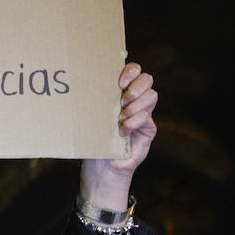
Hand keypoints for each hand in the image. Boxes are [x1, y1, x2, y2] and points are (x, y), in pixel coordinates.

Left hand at [79, 62, 157, 209]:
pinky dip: (134, 122)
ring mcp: (143, 113)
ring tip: (120, 118)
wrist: (102, 164)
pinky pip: (147, 117)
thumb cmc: (94, 137)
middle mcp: (135, 99)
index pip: (134, 70)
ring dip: (135, 105)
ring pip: (151, 96)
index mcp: (121, 91)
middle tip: (122, 100)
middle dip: (136, 87)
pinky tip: (122, 130)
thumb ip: (96, 99)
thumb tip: (82, 81)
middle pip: (147, 79)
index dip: (130, 71)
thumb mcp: (93, 115)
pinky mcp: (149, 128)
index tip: (119, 82)